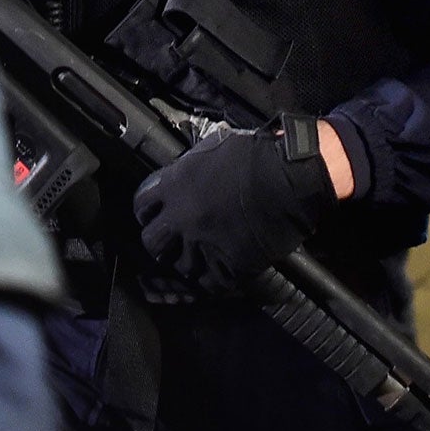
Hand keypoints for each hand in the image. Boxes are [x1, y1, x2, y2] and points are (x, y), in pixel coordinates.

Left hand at [133, 117, 338, 293]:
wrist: (288, 177)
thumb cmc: (255, 156)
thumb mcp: (212, 149)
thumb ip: (190, 167)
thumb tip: (185, 172)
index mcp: (174, 185)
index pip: (141, 205)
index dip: (148, 213)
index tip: (154, 216)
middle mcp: (182, 217)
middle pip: (153, 242)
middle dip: (160, 243)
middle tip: (171, 243)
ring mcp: (204, 242)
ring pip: (180, 266)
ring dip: (187, 262)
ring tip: (197, 259)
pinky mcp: (229, 263)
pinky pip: (212, 281)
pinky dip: (213, 279)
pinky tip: (218, 273)